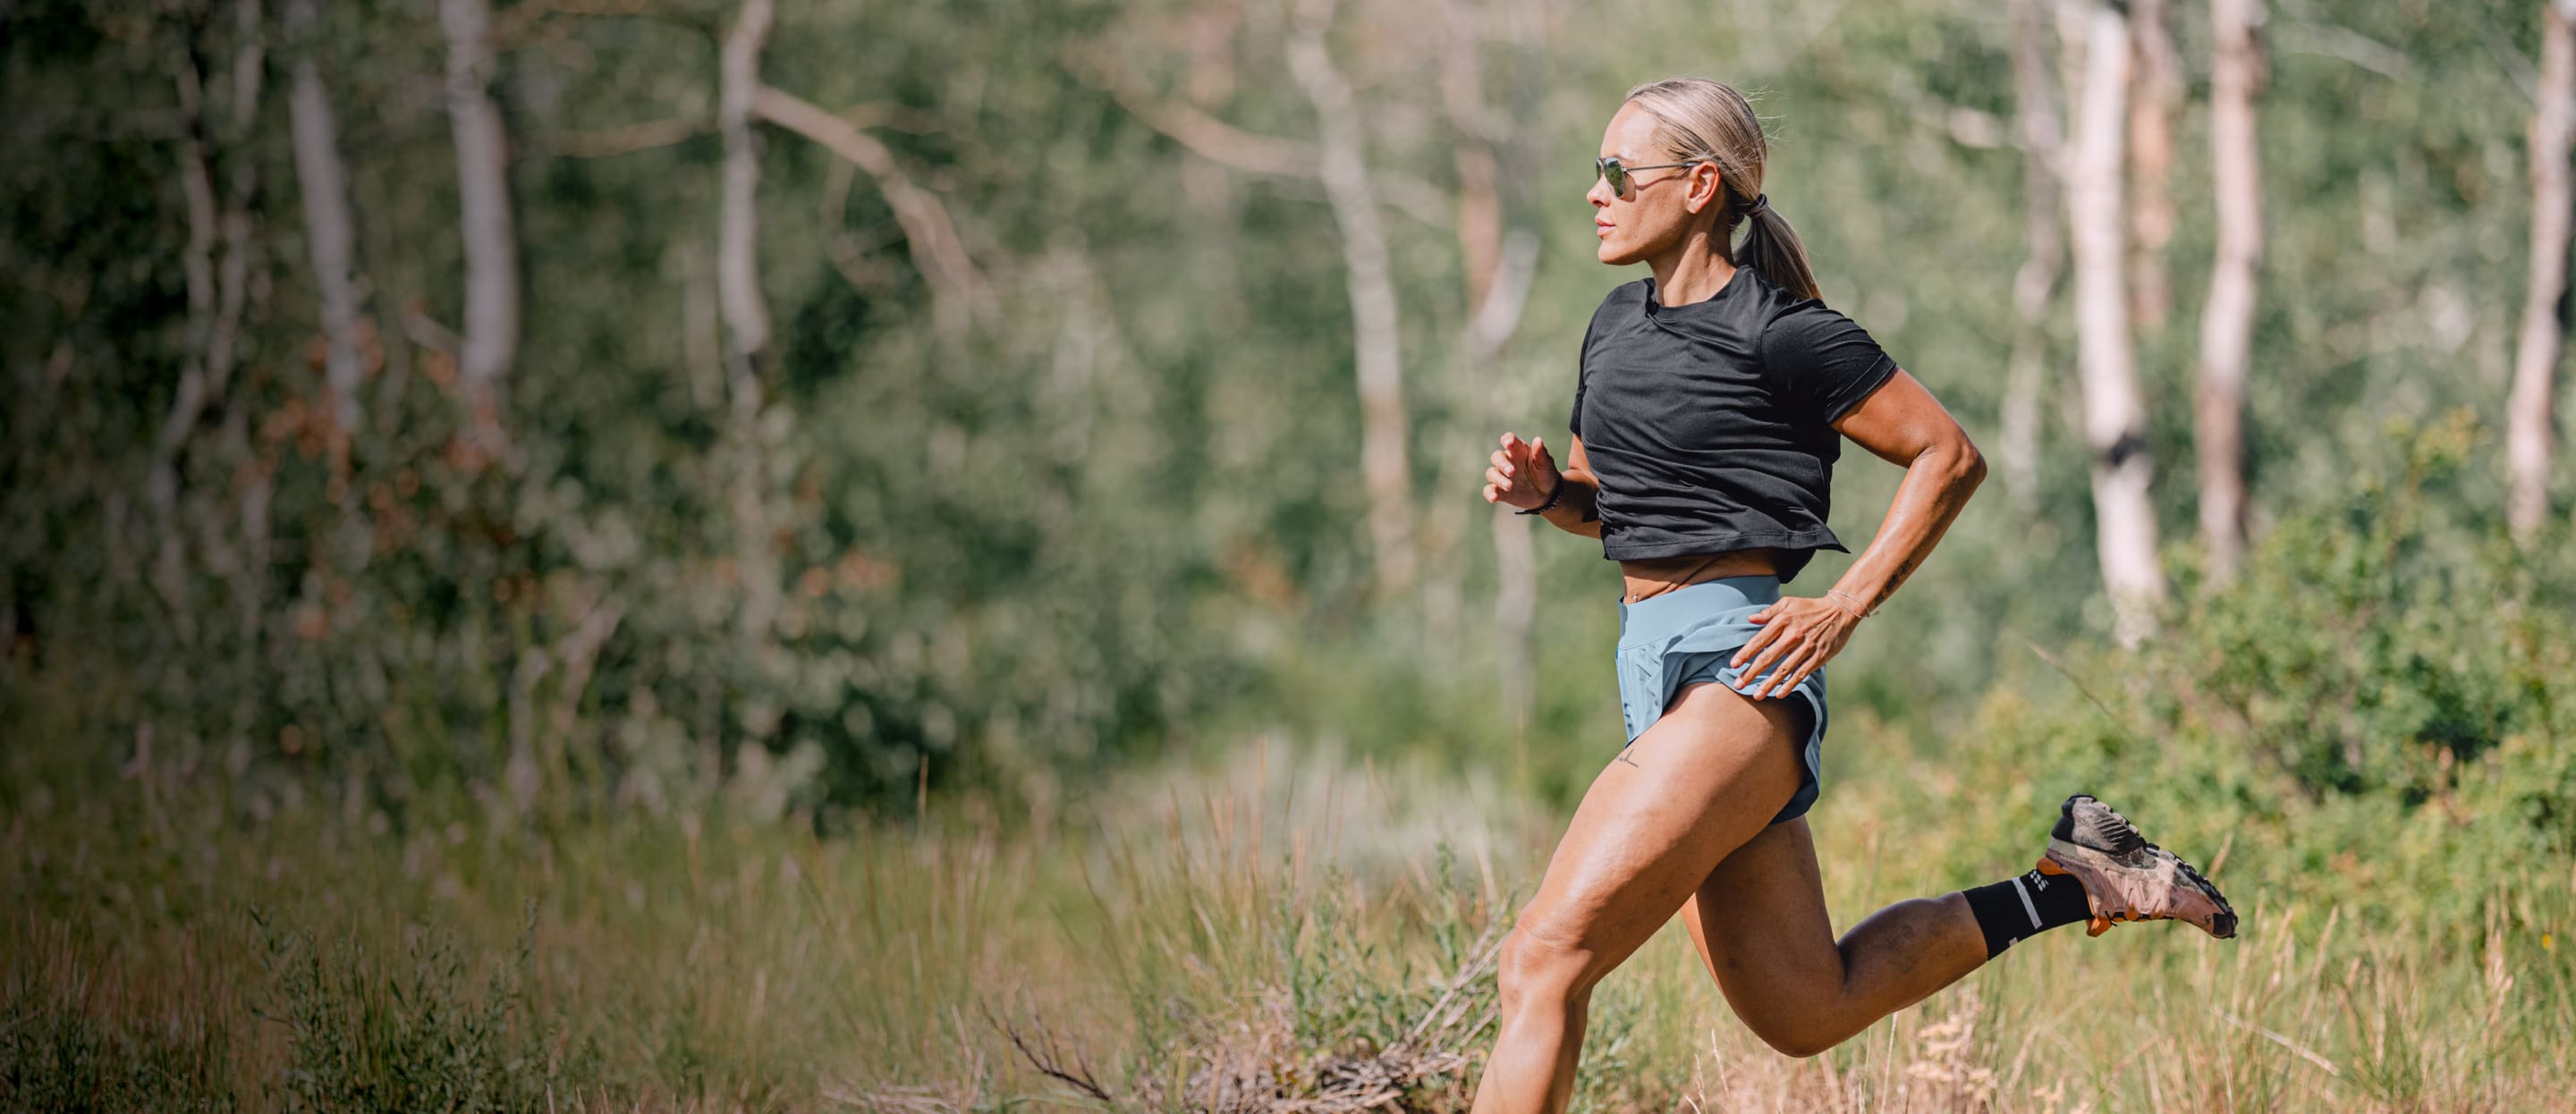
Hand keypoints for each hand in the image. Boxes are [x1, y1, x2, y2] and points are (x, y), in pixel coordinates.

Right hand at [1481, 431, 1562, 509]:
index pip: (1509, 440)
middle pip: (1497, 457)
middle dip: (1502, 464)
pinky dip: (1489, 493)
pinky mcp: (1500, 491)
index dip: (1507, 440)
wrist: (1547, 495)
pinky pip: (1489, 490)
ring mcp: (1502, 476)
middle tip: (1512, 472)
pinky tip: (1494, 498)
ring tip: (1509, 486)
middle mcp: (1507, 461)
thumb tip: (1538, 440)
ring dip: (1498, 479)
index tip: (1508, 444)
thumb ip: (1541, 453)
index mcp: (1518, 451)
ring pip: (1492, 473)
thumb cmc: (1546, 474)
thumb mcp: (1546, 464)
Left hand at [1729, 595, 1864, 699]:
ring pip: (1783, 669)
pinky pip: (1801, 674)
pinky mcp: (1818, 657)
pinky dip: (1790, 685)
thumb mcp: (1788, 603)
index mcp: (1783, 621)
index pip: (1759, 640)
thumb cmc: (1810, 607)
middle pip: (1768, 657)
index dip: (1745, 654)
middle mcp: (1793, 636)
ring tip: (1756, 695)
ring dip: (1768, 684)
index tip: (1733, 665)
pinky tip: (1779, 694)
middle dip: (1751, 673)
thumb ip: (1769, 612)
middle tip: (1738, 685)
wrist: (1840, 611)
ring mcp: (1806, 648)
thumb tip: (1750, 619)